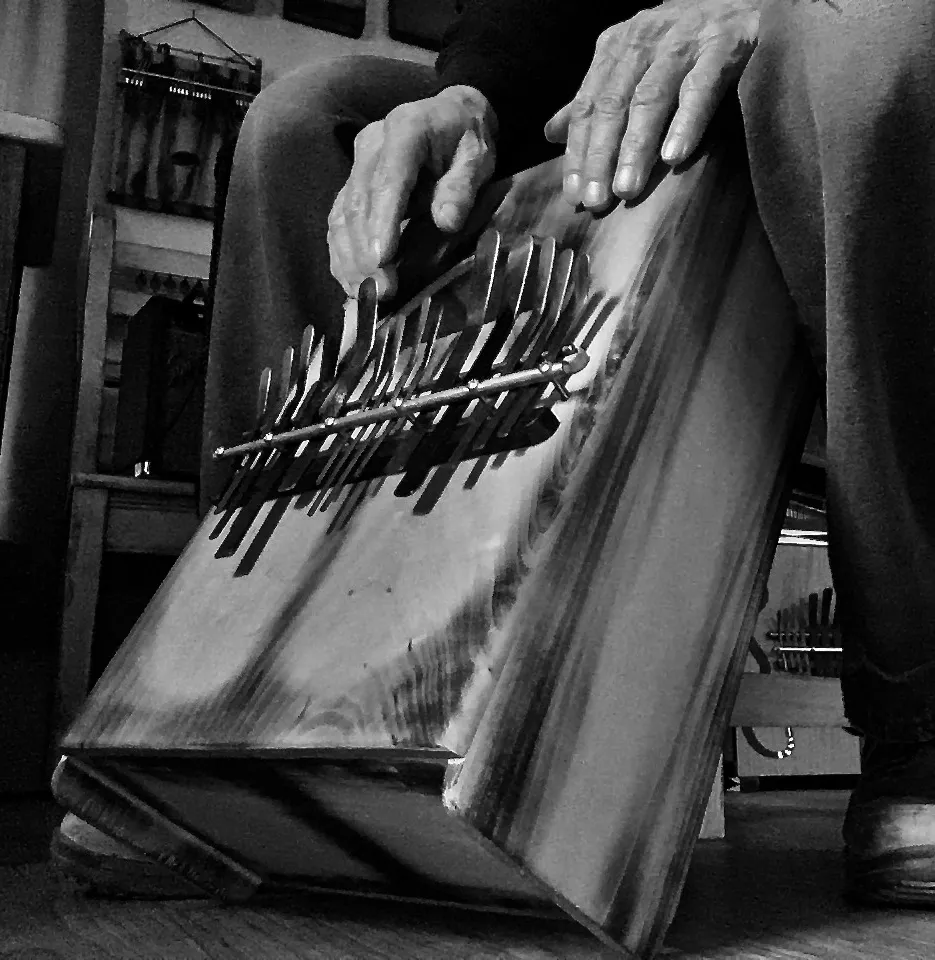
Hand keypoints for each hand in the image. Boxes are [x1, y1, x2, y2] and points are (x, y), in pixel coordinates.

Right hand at [328, 85, 497, 298]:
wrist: (449, 118)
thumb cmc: (466, 140)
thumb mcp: (477, 158)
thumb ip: (462, 186)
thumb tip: (446, 221)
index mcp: (406, 130)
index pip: (389, 179)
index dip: (383, 221)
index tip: (383, 259)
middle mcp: (372, 145)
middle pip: (359, 202)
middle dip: (366, 252)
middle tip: (382, 291)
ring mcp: (356, 165)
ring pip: (342, 216)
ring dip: (351, 260)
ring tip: (367, 295)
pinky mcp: (350, 186)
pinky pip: (338, 224)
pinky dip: (343, 256)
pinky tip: (354, 284)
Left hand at [544, 0, 759, 209]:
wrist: (745, 0)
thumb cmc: (682, 42)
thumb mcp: (632, 64)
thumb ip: (595, 98)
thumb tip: (551, 133)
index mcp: (617, 48)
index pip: (588, 106)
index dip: (578, 151)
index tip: (574, 193)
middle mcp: (644, 41)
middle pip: (613, 106)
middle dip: (600, 157)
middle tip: (596, 200)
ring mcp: (684, 42)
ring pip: (650, 99)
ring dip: (636, 148)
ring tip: (627, 189)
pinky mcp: (724, 46)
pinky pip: (701, 88)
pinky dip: (685, 123)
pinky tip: (674, 157)